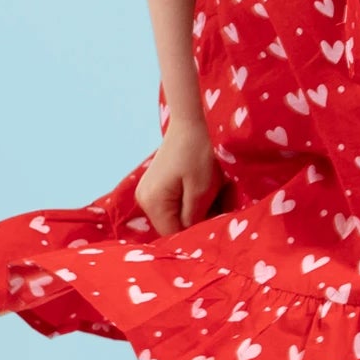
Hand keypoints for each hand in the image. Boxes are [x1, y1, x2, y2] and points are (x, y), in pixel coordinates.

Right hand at [133, 115, 223, 235]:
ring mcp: (147, 192)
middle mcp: (143, 199)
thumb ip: (193, 219)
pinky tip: (200, 190)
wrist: (191, 124)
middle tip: (216, 207)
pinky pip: (172, 204)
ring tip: (210, 196)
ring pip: (174, 215)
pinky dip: (188, 201)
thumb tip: (189, 236)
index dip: (194, 233)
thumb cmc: (198, 154)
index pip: (173, 234)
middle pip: (172, 225)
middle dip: (194, 221)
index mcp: (153, 202)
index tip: (214, 223)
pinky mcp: (154, 185)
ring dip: (193, 211)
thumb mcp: (202, 190)